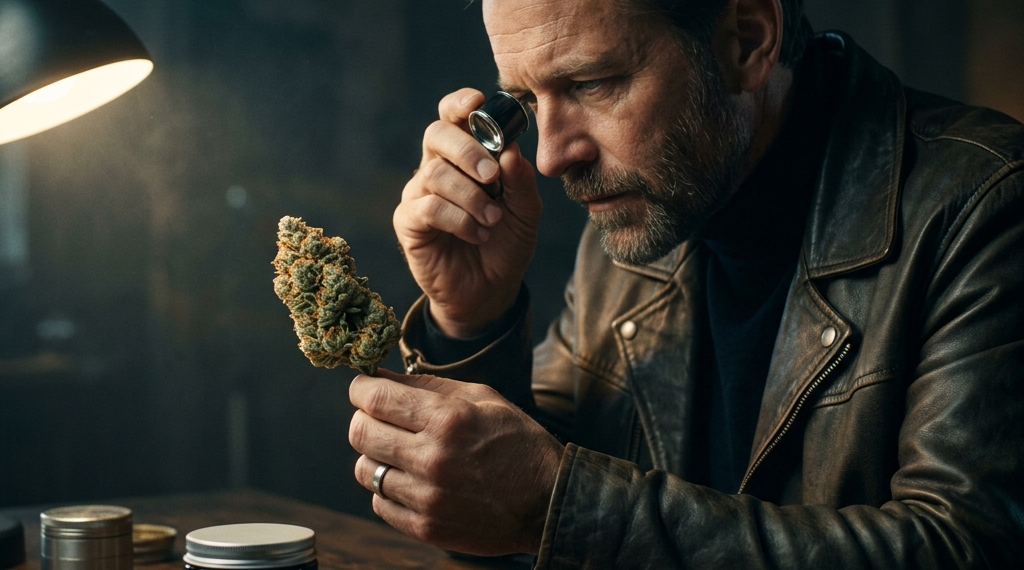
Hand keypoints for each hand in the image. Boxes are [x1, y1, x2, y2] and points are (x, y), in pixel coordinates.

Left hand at [348, 369, 562, 555]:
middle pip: (360, 432)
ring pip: (364, 469)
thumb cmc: (518, 442)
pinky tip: (412, 479)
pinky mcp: (426, 527)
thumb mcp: (484, 398)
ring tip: (401, 452)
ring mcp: (427, 497)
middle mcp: (432, 458)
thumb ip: (429, 386)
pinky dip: (388, 488)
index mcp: (448, 420)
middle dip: (364, 418)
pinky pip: (380, 502)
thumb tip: (382, 376)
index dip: (361, 387)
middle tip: (381, 417)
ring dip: (376, 455)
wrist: (548, 501)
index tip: (364, 386)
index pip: (375, 398)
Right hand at [394, 88, 541, 336]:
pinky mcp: (408, 223)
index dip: (460, 103)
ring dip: (471, 196)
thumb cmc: (506, 243)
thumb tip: (510, 150)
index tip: (478, 103)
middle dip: (466, 149)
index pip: (452, 116)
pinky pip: (428, 207)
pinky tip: (477, 234)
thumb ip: (521, 180)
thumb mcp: (526, 211)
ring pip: (435, 173)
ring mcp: (418, 194)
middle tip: (492, 176)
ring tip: (492, 219)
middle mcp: (436, 168)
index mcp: (463, 156)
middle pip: (436, 134)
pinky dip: (459, 219)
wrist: (491, 290)